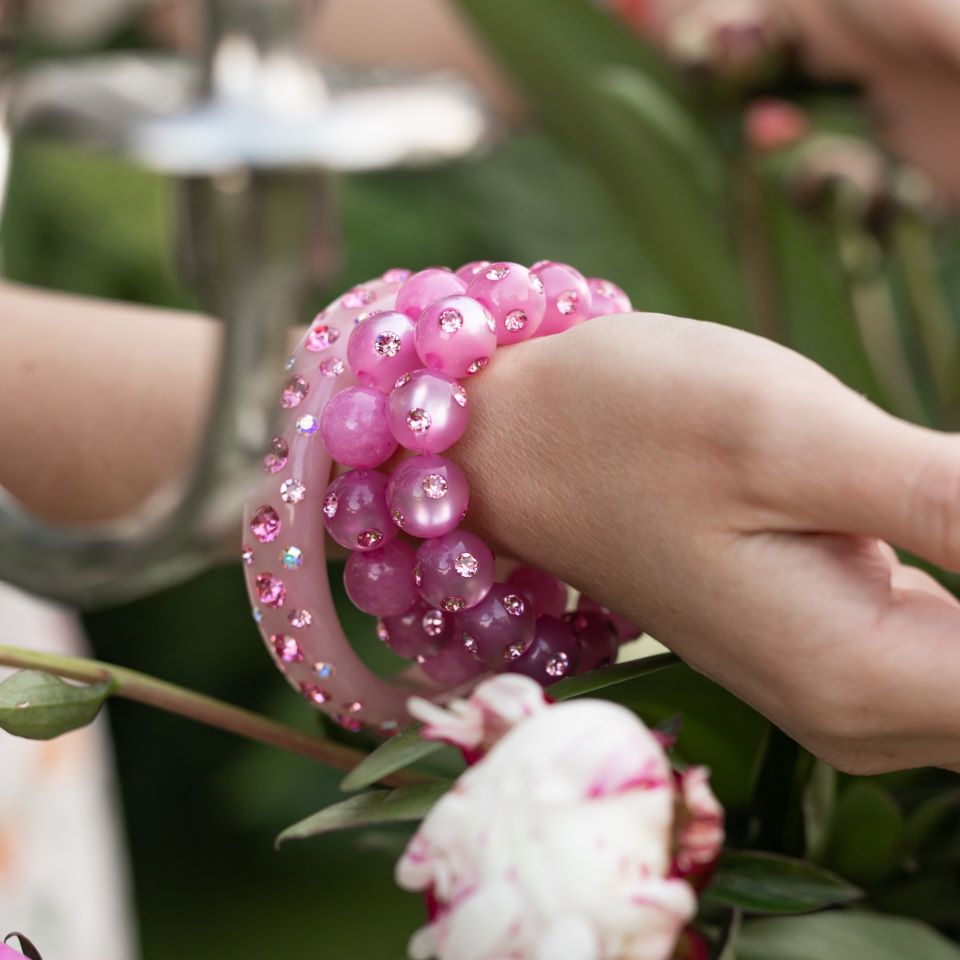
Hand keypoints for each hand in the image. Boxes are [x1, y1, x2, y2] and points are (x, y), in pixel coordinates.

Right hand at [457, 313, 959, 773]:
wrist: (515, 445)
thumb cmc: (625, 422)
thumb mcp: (791, 436)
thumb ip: (954, 499)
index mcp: (864, 679)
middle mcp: (864, 714)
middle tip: (954, 477)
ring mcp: (849, 686)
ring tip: (944, 480)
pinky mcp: (835, 641)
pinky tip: (946, 500)